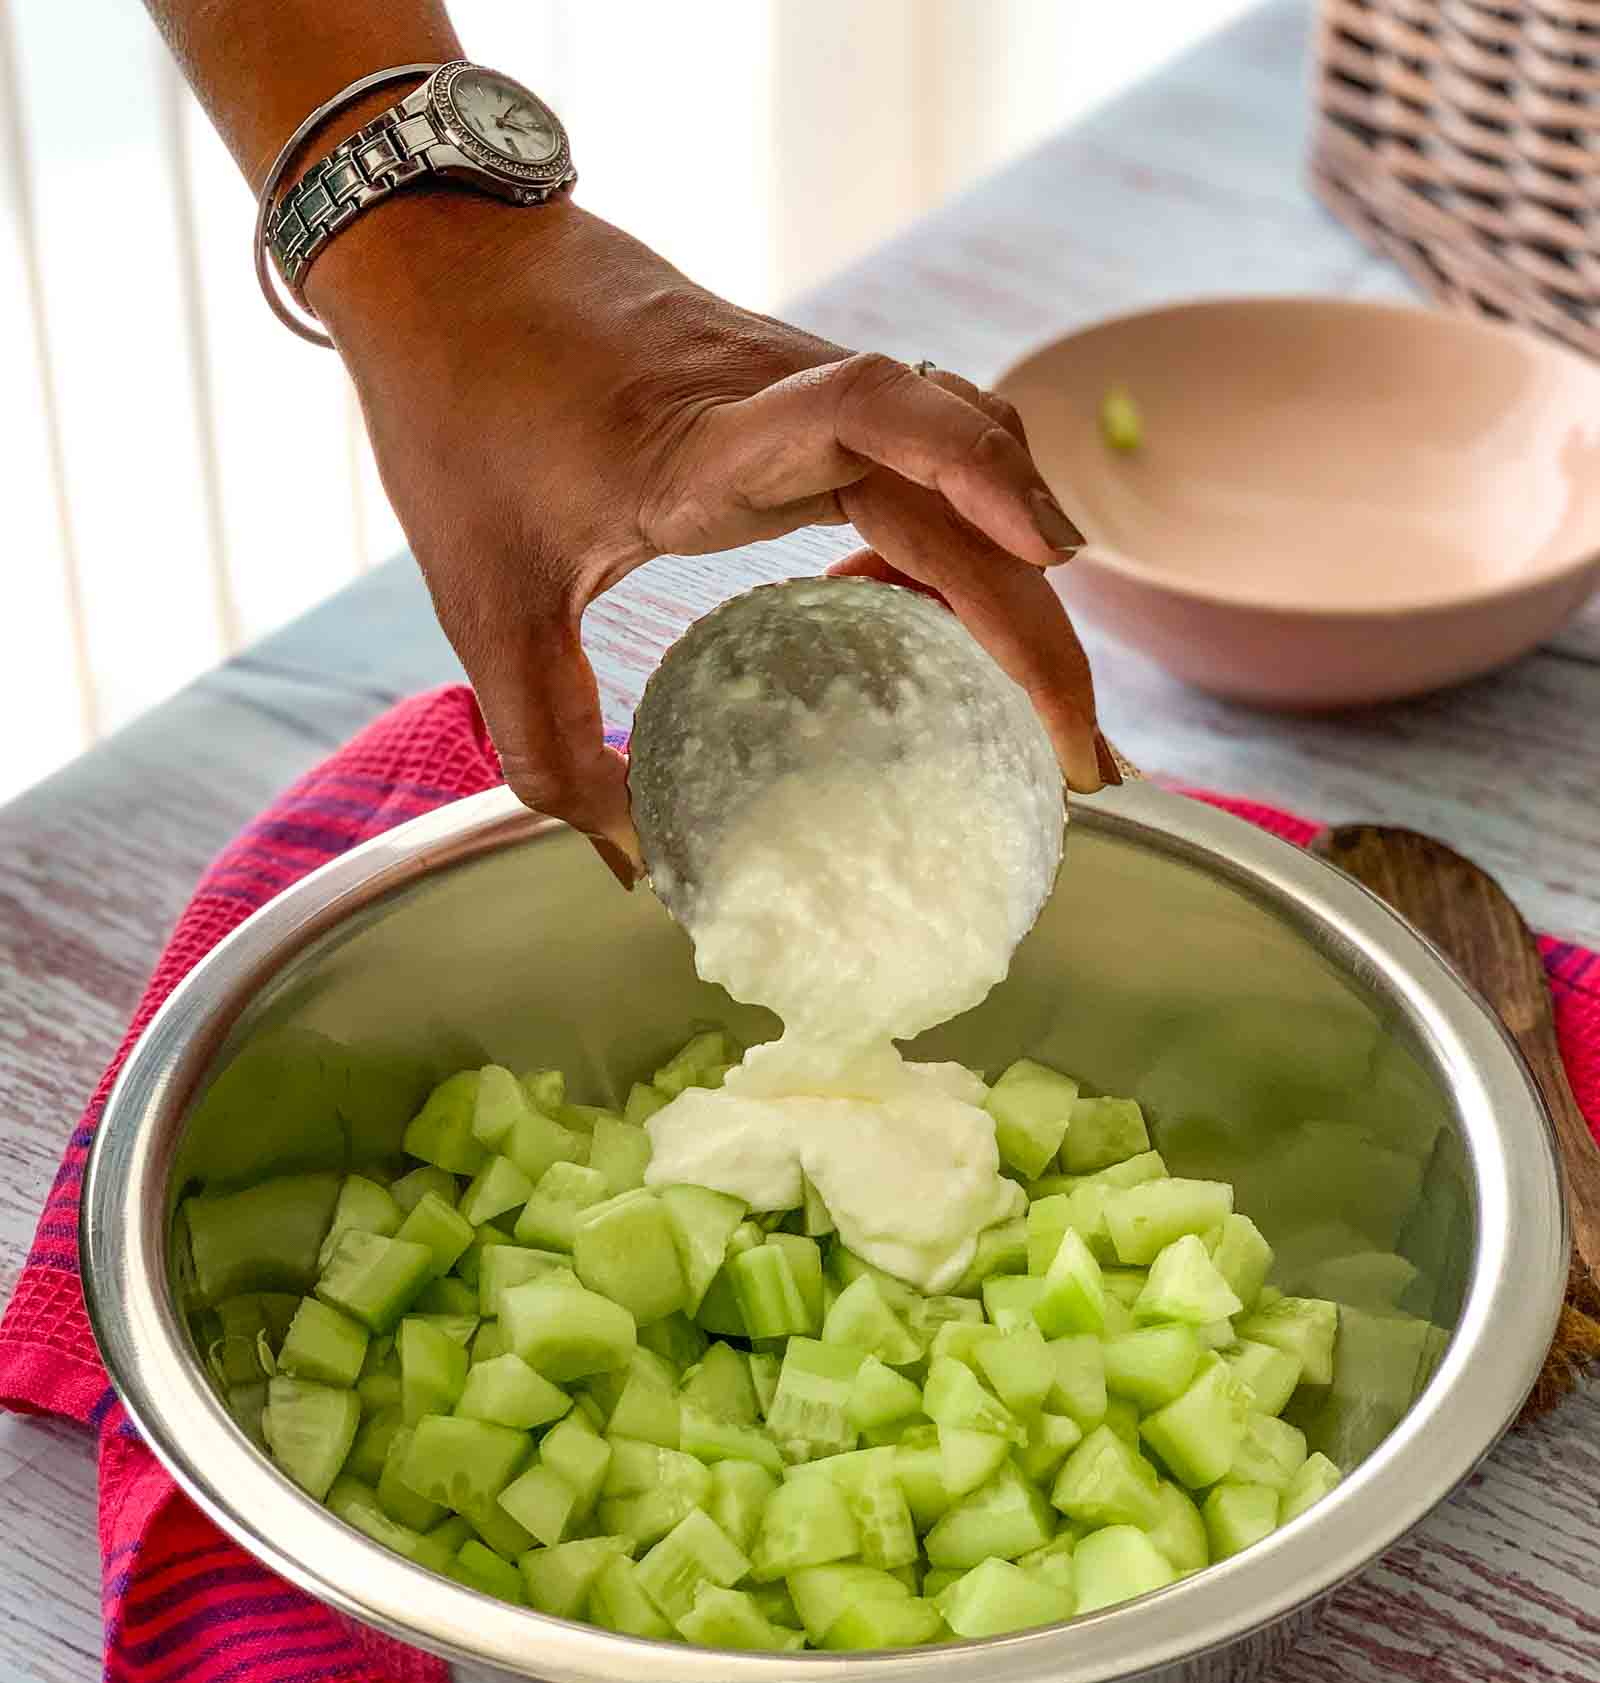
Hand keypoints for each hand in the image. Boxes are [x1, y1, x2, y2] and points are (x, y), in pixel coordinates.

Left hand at [310, 196, 1110, 879]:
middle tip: (1076, 752)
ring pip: (963, 460)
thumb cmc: (460, 420)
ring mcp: (800, 393)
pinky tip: (942, 603)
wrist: (445, 263)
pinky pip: (922, 455)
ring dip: (1019, 570)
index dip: (977, 472)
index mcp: (706, 445)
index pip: (877, 415)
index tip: (1053, 564)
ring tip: (1039, 696)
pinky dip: (968, 528)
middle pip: (962, 480)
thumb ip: (546, 748)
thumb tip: (632, 866)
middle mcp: (780, 405)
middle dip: (1037, 617)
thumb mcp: (486, 604)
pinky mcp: (799, 401)